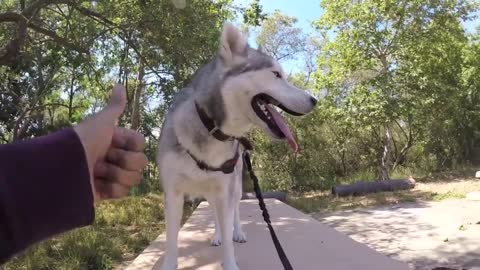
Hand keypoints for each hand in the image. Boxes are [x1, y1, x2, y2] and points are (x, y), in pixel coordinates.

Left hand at [73, 84, 147, 201]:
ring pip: (134, 178)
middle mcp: (115, 157)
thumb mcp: (101, 121)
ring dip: (116, 175)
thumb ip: (114, 107)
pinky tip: (97, 184)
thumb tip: (120, 85)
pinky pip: (123, 193)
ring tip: (97, 172)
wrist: (64, 166)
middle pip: (140, 162)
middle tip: (104, 158)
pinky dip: (111, 188)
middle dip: (123, 161)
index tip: (114, 141)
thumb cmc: (83, 140)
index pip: (140, 144)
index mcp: (116, 141)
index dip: (130, 145)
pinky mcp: (106, 193)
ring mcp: (111, 176)